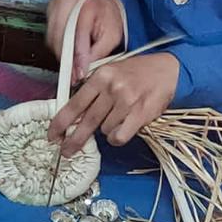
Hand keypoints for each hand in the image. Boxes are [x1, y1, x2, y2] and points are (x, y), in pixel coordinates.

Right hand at [46, 0, 123, 81]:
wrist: (101, 1)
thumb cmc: (108, 16)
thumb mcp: (113, 35)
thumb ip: (99, 52)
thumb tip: (83, 68)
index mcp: (87, 2)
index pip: (78, 33)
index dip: (78, 57)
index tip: (79, 73)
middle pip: (61, 36)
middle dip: (67, 59)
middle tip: (74, 74)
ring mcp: (56, 4)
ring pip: (52, 38)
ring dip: (61, 54)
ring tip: (73, 63)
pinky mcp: (49, 11)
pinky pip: (49, 36)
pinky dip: (57, 47)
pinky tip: (68, 50)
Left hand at [48, 52, 178, 156]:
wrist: (167, 71)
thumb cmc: (137, 73)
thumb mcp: (110, 72)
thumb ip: (92, 90)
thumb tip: (72, 114)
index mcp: (100, 76)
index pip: (74, 104)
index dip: (60, 123)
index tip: (53, 135)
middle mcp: (112, 88)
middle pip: (86, 122)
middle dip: (74, 140)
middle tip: (66, 151)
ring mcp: (126, 102)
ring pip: (104, 130)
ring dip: (107, 129)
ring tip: (118, 117)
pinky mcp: (140, 114)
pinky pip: (119, 136)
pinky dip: (117, 137)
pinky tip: (123, 127)